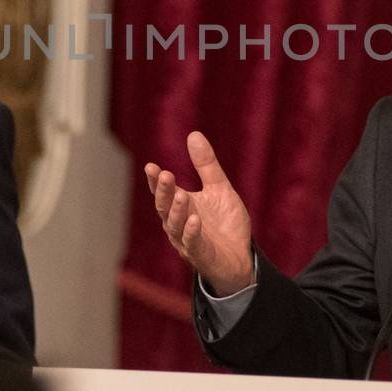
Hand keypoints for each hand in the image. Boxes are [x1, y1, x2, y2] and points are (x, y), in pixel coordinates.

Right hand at [145, 131, 254, 294]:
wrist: (240, 256)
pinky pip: (192, 243)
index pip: (164, 191)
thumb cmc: (225, 224)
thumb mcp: (219, 188)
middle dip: (163, 192)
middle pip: (164, 207)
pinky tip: (195, 220)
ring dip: (177, 210)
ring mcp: (186, 240)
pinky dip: (192, 231)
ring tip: (181, 195)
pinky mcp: (200, 255)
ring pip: (175, 225)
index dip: (156, 180)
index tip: (151, 166)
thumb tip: (193, 134)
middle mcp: (178, 223)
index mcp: (180, 206)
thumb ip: (206, 165)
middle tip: (164, 175)